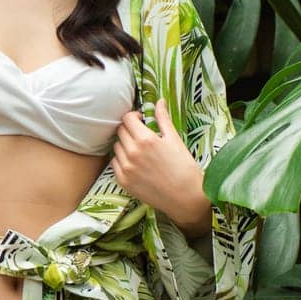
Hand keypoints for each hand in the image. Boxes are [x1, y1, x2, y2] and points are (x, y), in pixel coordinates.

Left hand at [113, 98, 211, 232]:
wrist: (185, 198)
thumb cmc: (184, 167)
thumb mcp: (175, 139)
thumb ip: (163, 119)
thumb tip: (159, 101)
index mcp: (145, 139)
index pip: (127, 118)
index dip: (134, 117)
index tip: (141, 120)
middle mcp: (132, 152)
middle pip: (120, 131)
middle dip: (130, 129)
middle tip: (141, 135)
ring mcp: (125, 167)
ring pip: (116, 147)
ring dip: (125, 144)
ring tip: (140, 151)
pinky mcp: (122, 181)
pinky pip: (115, 163)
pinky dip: (122, 160)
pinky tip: (136, 163)